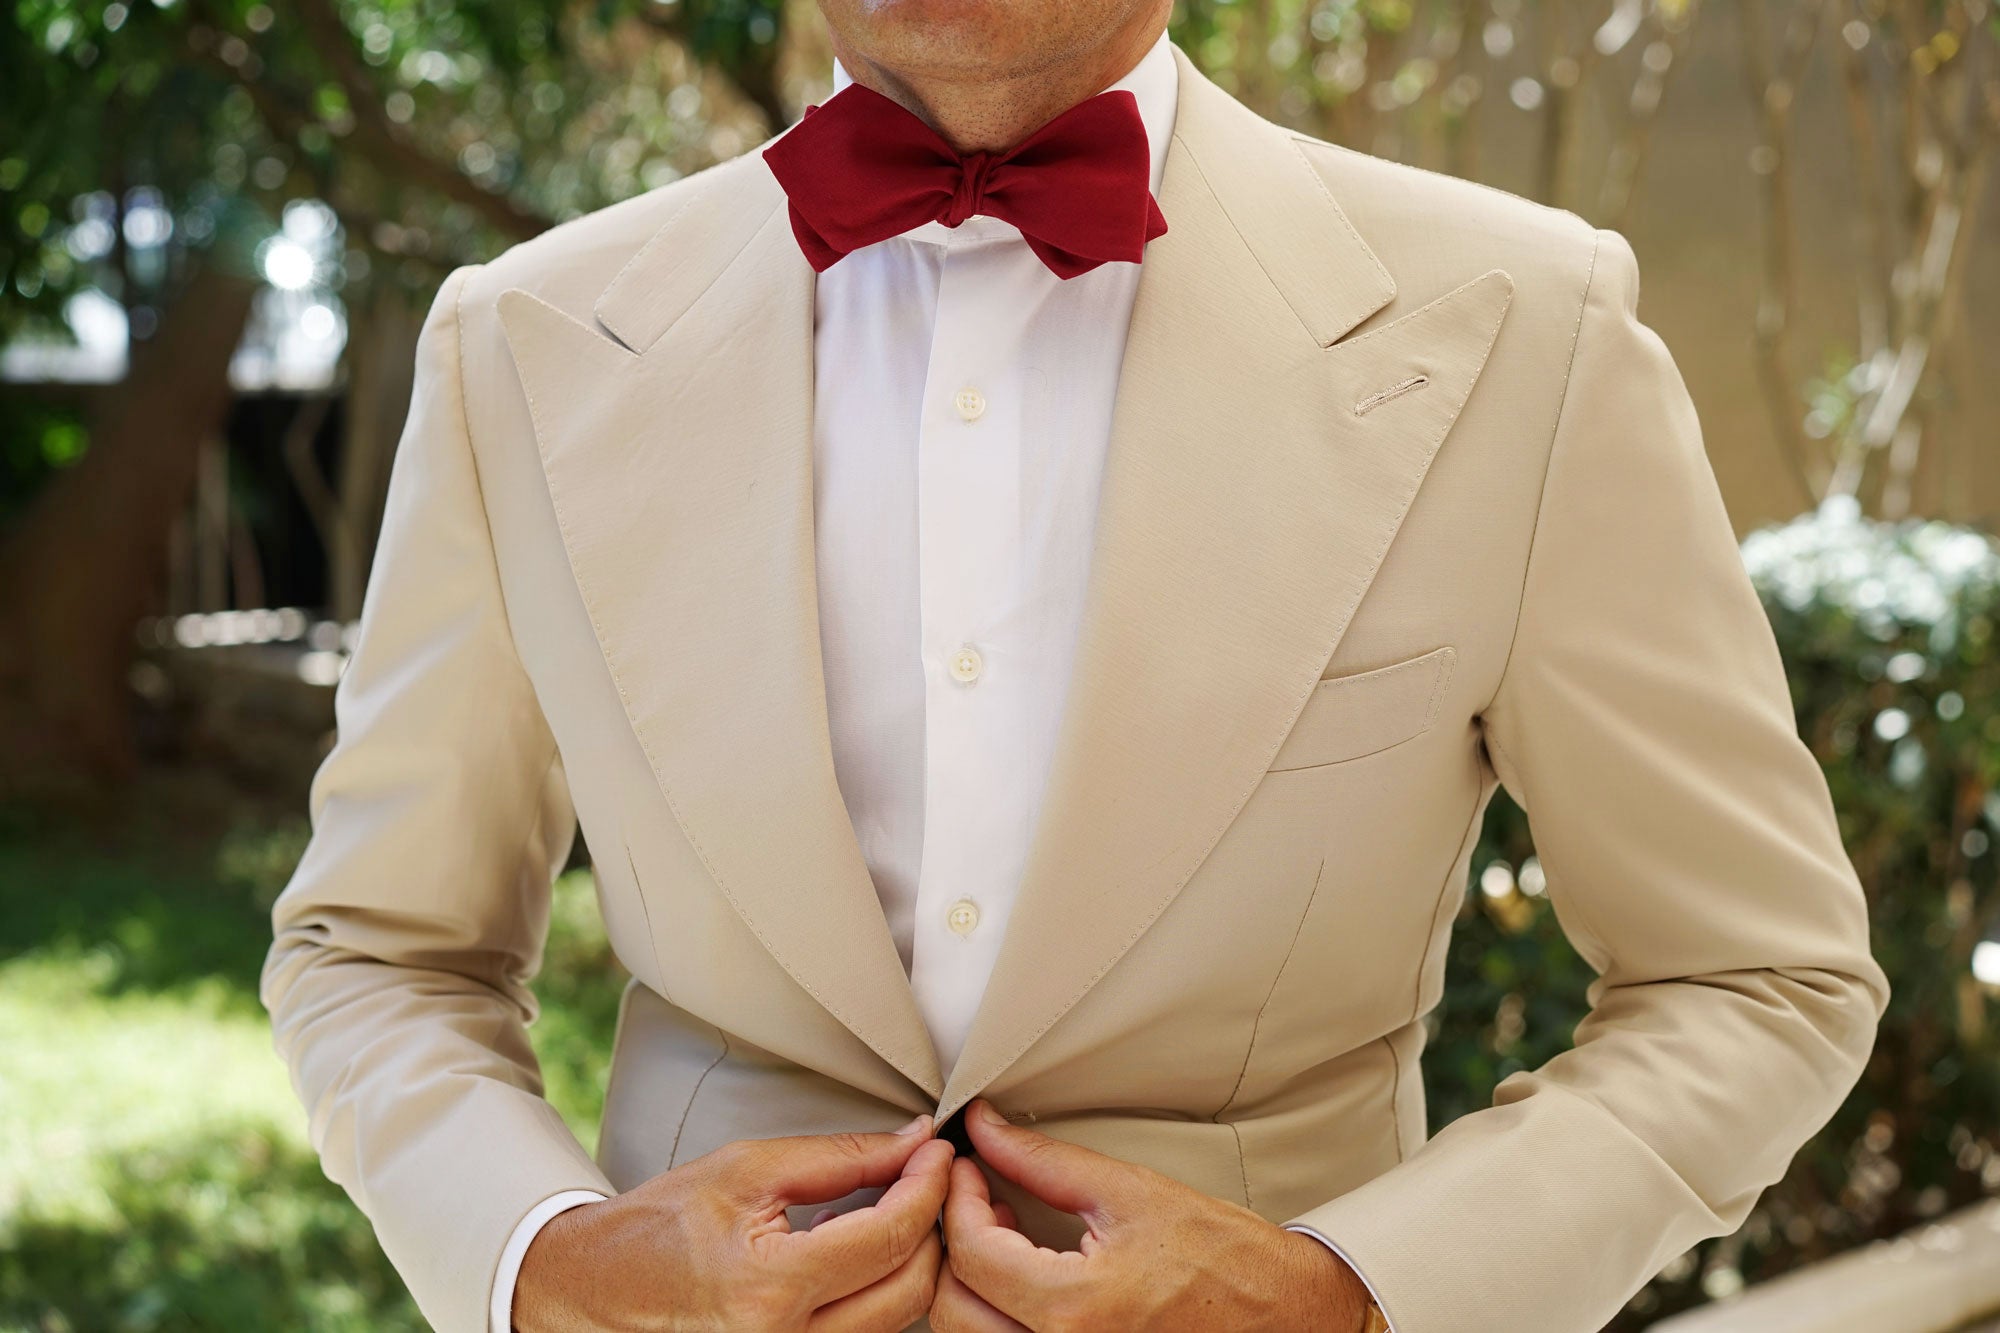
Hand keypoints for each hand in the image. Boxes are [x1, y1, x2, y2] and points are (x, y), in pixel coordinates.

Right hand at [515, 1114, 951, 1331]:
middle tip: (928, 1178)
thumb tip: (913, 1143)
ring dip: (911, 1262)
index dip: (929, 1185)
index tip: (939, 1152)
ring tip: (895, 1212)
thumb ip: (841, 1158)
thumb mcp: (748, 1170)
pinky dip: (881, 1295)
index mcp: (768, 1287)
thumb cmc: (660, 1228)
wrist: (597, 1288)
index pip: (889, 1237)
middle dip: (933, 1226)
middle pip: (911, 1289)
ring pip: (898, 1320)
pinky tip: (864, 1257)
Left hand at [931, 1101, 1367, 1331]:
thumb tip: (985, 1129)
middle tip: (981, 1201)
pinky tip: (1025, 1282)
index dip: (957, 1198)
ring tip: (1006, 1240)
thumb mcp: (1130, 1192)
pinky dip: (997, 1318)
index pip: (971, 1253)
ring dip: (971, 1286)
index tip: (967, 1168)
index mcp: (1076, 1308)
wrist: (1288, 1316)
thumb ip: (1044, 1162)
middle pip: (953, 1309)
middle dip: (954, 1247)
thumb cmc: (1226, 1259)